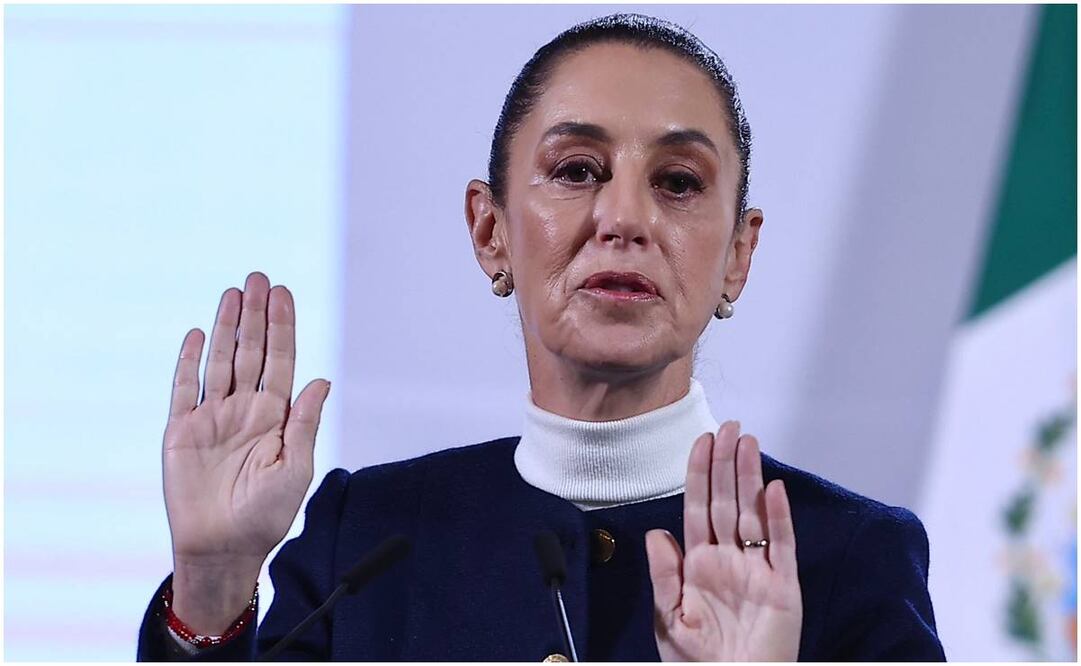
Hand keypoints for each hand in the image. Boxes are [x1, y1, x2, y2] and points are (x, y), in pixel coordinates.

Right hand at [163, 271, 329, 567]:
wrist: (223, 549)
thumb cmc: (266, 515)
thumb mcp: (296, 467)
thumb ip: (305, 422)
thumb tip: (322, 379)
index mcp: (276, 416)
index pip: (281, 360)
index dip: (283, 327)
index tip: (284, 293)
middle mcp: (246, 410)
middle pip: (251, 351)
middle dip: (256, 315)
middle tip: (258, 277)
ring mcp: (213, 417)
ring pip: (220, 361)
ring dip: (225, 327)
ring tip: (233, 292)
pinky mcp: (181, 431)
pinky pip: (184, 388)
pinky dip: (188, 361)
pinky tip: (195, 333)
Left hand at [646, 421, 801, 660]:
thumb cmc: (698, 664)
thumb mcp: (669, 620)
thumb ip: (664, 576)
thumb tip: (656, 532)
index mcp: (699, 564)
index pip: (698, 508)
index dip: (700, 474)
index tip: (701, 441)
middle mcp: (729, 560)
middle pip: (727, 501)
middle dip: (726, 464)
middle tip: (728, 427)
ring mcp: (757, 570)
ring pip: (753, 514)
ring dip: (750, 478)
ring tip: (747, 442)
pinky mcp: (783, 587)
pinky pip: (781, 546)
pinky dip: (778, 517)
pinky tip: (773, 489)